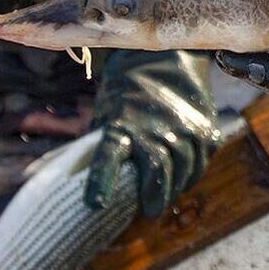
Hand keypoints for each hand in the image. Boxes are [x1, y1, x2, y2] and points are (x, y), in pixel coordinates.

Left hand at [86, 50, 218, 216]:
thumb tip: (65, 175)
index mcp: (120, 125)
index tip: (95, 205)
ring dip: (175, 188)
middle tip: (149, 212)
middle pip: (157, 171)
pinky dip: (192, 174)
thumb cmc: (127, 90)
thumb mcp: (105, 113)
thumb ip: (97, 144)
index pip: (107, 157)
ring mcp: (183, 127)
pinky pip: (201, 160)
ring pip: (184, 170)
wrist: (165, 57)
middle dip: (154, 198)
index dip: (101, 182)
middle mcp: (154, 127)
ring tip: (165, 198)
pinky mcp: (204, 128)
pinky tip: (183, 178)